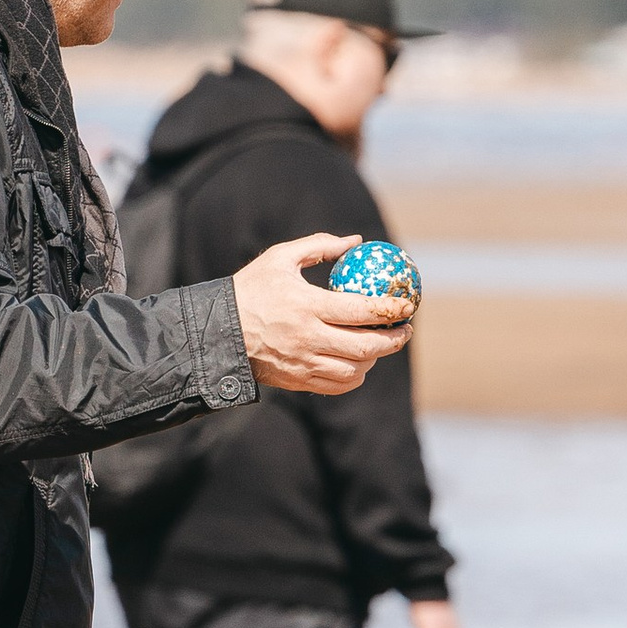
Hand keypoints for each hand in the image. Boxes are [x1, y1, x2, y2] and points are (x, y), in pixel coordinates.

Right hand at [232, 233, 412, 395]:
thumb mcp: (279, 258)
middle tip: (406, 330)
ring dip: (375, 359)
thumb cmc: (251, 289)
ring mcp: (303, 362)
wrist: (218, 332)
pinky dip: (355, 377)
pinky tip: (360, 364)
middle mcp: (308, 337)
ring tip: (382, 345)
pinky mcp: (298, 379)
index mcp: (307, 305)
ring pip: (354, 370)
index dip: (390, 310)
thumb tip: (356, 242)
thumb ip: (319, 246)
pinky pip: (337, 385)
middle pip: (365, 346)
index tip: (408, 306)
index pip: (361, 310)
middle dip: (394, 340)